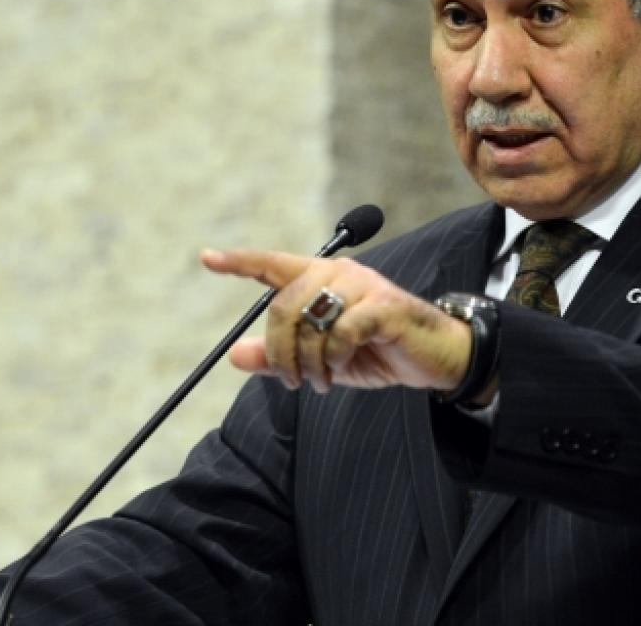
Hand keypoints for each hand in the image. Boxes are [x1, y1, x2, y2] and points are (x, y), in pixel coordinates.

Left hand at [200, 248, 471, 395]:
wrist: (433, 359)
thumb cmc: (376, 351)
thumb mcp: (321, 359)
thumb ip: (279, 355)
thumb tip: (234, 355)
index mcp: (320, 278)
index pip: (272, 264)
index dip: (239, 262)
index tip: (207, 257)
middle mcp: (338, 273)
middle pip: (283, 305)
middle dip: (280, 351)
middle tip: (291, 381)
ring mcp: (362, 286)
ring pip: (309, 322)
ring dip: (308, 363)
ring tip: (320, 382)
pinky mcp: (384, 306)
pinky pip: (341, 332)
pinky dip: (334, 359)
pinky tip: (341, 370)